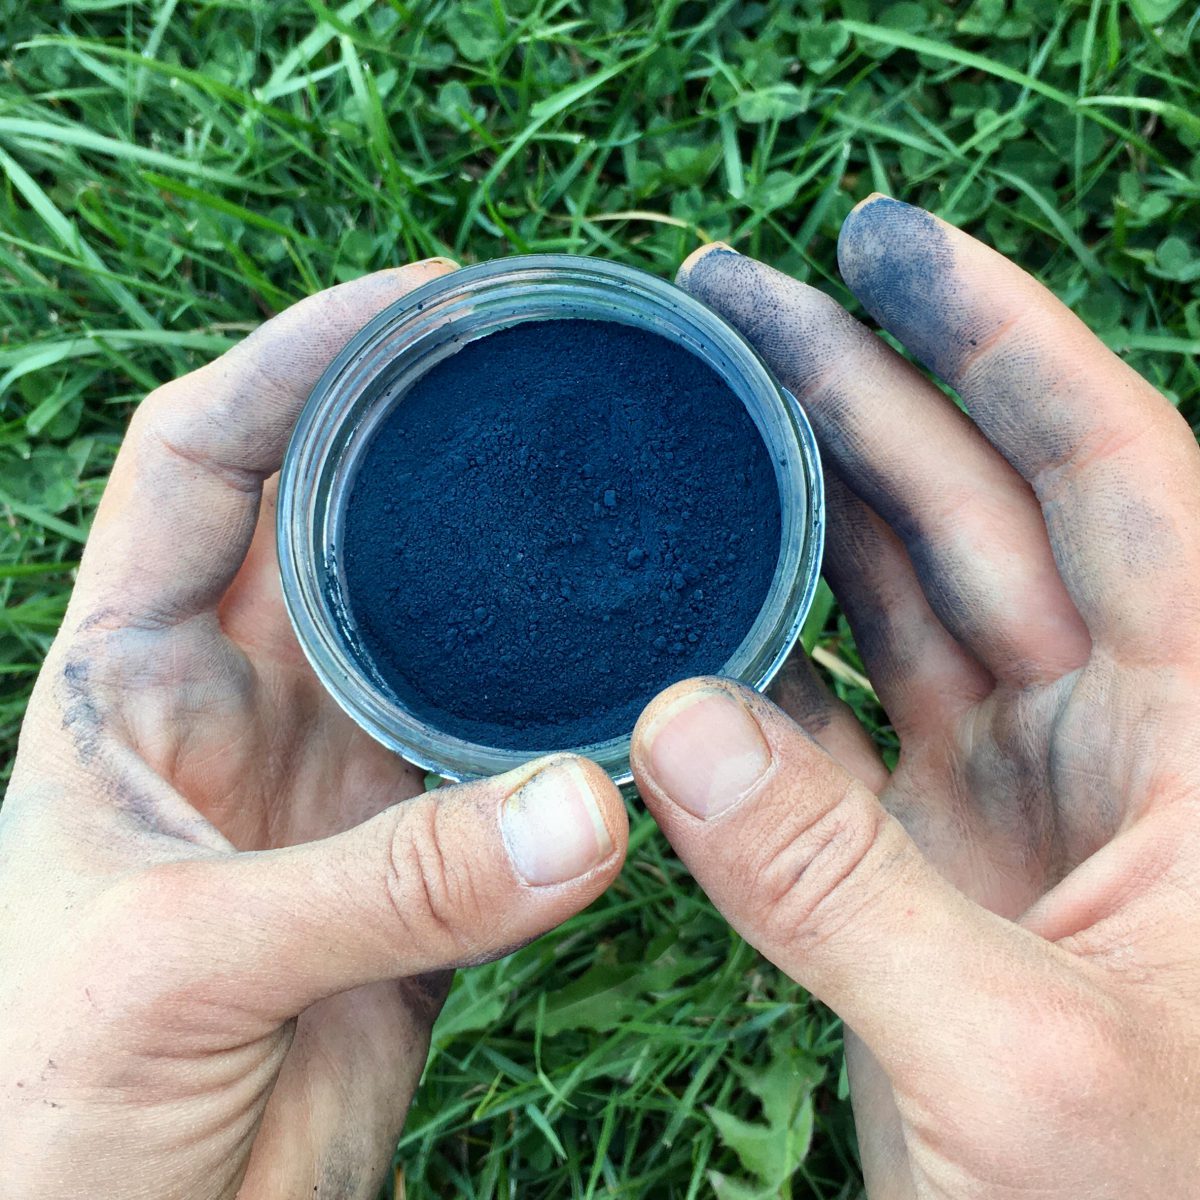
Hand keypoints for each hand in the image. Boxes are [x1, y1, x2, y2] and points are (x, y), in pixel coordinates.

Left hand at [0, 262, 626, 1199]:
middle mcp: (243, 708)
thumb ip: (387, 889)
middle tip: (552, 375)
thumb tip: (585, 814)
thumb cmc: (44, 1114)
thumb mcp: (176, 968)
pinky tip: (640, 694)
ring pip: (444, 640)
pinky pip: (507, 770)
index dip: (298, 358)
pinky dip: (571, 735)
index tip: (419, 303)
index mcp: (130, 678)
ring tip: (618, 506)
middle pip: (344, 521)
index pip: (205, 457)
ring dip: (516, 585)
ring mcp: (338, 784)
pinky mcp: (416, 870)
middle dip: (432, 436)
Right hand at [630, 198, 1199, 1195]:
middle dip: (859, 389)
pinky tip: (696, 586)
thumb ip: (840, 889)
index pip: (1114, 474)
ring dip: (808, 493)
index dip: (1006, 342)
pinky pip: (838, 711)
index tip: (888, 244)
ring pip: (903, 592)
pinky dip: (765, 648)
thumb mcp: (1022, 1068)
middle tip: (733, 298)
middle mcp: (1117, 734)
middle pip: (977, 509)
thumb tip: (676, 722)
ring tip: (704, 403)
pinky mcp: (934, 850)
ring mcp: (1018, 788)